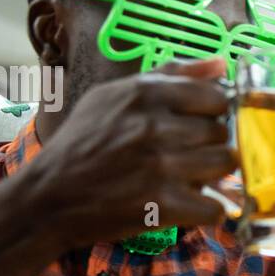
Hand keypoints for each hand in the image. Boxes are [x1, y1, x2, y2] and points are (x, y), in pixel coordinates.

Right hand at [0, 57, 235, 275]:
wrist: (48, 197)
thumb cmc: (82, 143)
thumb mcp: (114, 96)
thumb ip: (170, 75)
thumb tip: (221, 65)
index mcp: (145, 93)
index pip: (217, 97)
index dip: (214, 113)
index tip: (199, 125)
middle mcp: (155, 125)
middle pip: (222, 132)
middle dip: (211, 145)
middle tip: (187, 156)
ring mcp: (162, 166)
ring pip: (225, 164)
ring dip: (213, 175)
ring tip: (188, 178)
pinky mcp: (164, 204)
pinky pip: (215, 206)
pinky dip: (208, 210)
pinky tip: (188, 205)